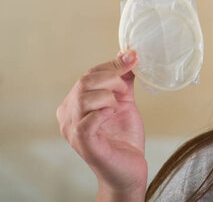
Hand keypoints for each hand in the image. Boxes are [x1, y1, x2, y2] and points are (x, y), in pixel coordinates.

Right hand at [57, 50, 146, 200]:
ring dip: (109, 96)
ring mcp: (73, 131)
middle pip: (85, 82)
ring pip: (85, 98)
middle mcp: (68, 116)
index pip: (89, 74)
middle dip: (112, 79)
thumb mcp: (125, 102)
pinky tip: (112, 115)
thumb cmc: (123, 137)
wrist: (129, 168)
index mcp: (75, 103)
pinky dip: (103, 113)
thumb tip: (128, 55)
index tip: (133, 58)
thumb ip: (123, 80)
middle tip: (126, 91)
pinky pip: (87, 122)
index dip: (112, 65)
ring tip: (119, 107)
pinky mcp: (84, 144)